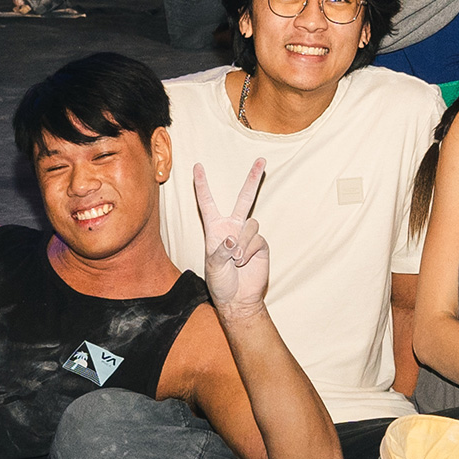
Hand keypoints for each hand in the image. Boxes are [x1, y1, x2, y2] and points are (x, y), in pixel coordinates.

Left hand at [193, 158, 267, 317]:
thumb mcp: (213, 267)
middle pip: (244, 198)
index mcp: (215, 228)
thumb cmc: (220, 282)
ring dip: (242, 243)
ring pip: (250, 224)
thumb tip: (233, 240)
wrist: (238, 298)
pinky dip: (249, 251)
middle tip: (262, 160)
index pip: (207, 202)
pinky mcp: (260, 244)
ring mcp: (247, 234)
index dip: (201, 184)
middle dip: (253, 178)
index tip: (197, 166)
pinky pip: (257, 238)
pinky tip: (245, 262)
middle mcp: (232, 227)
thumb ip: (221, 251)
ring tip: (236, 260)